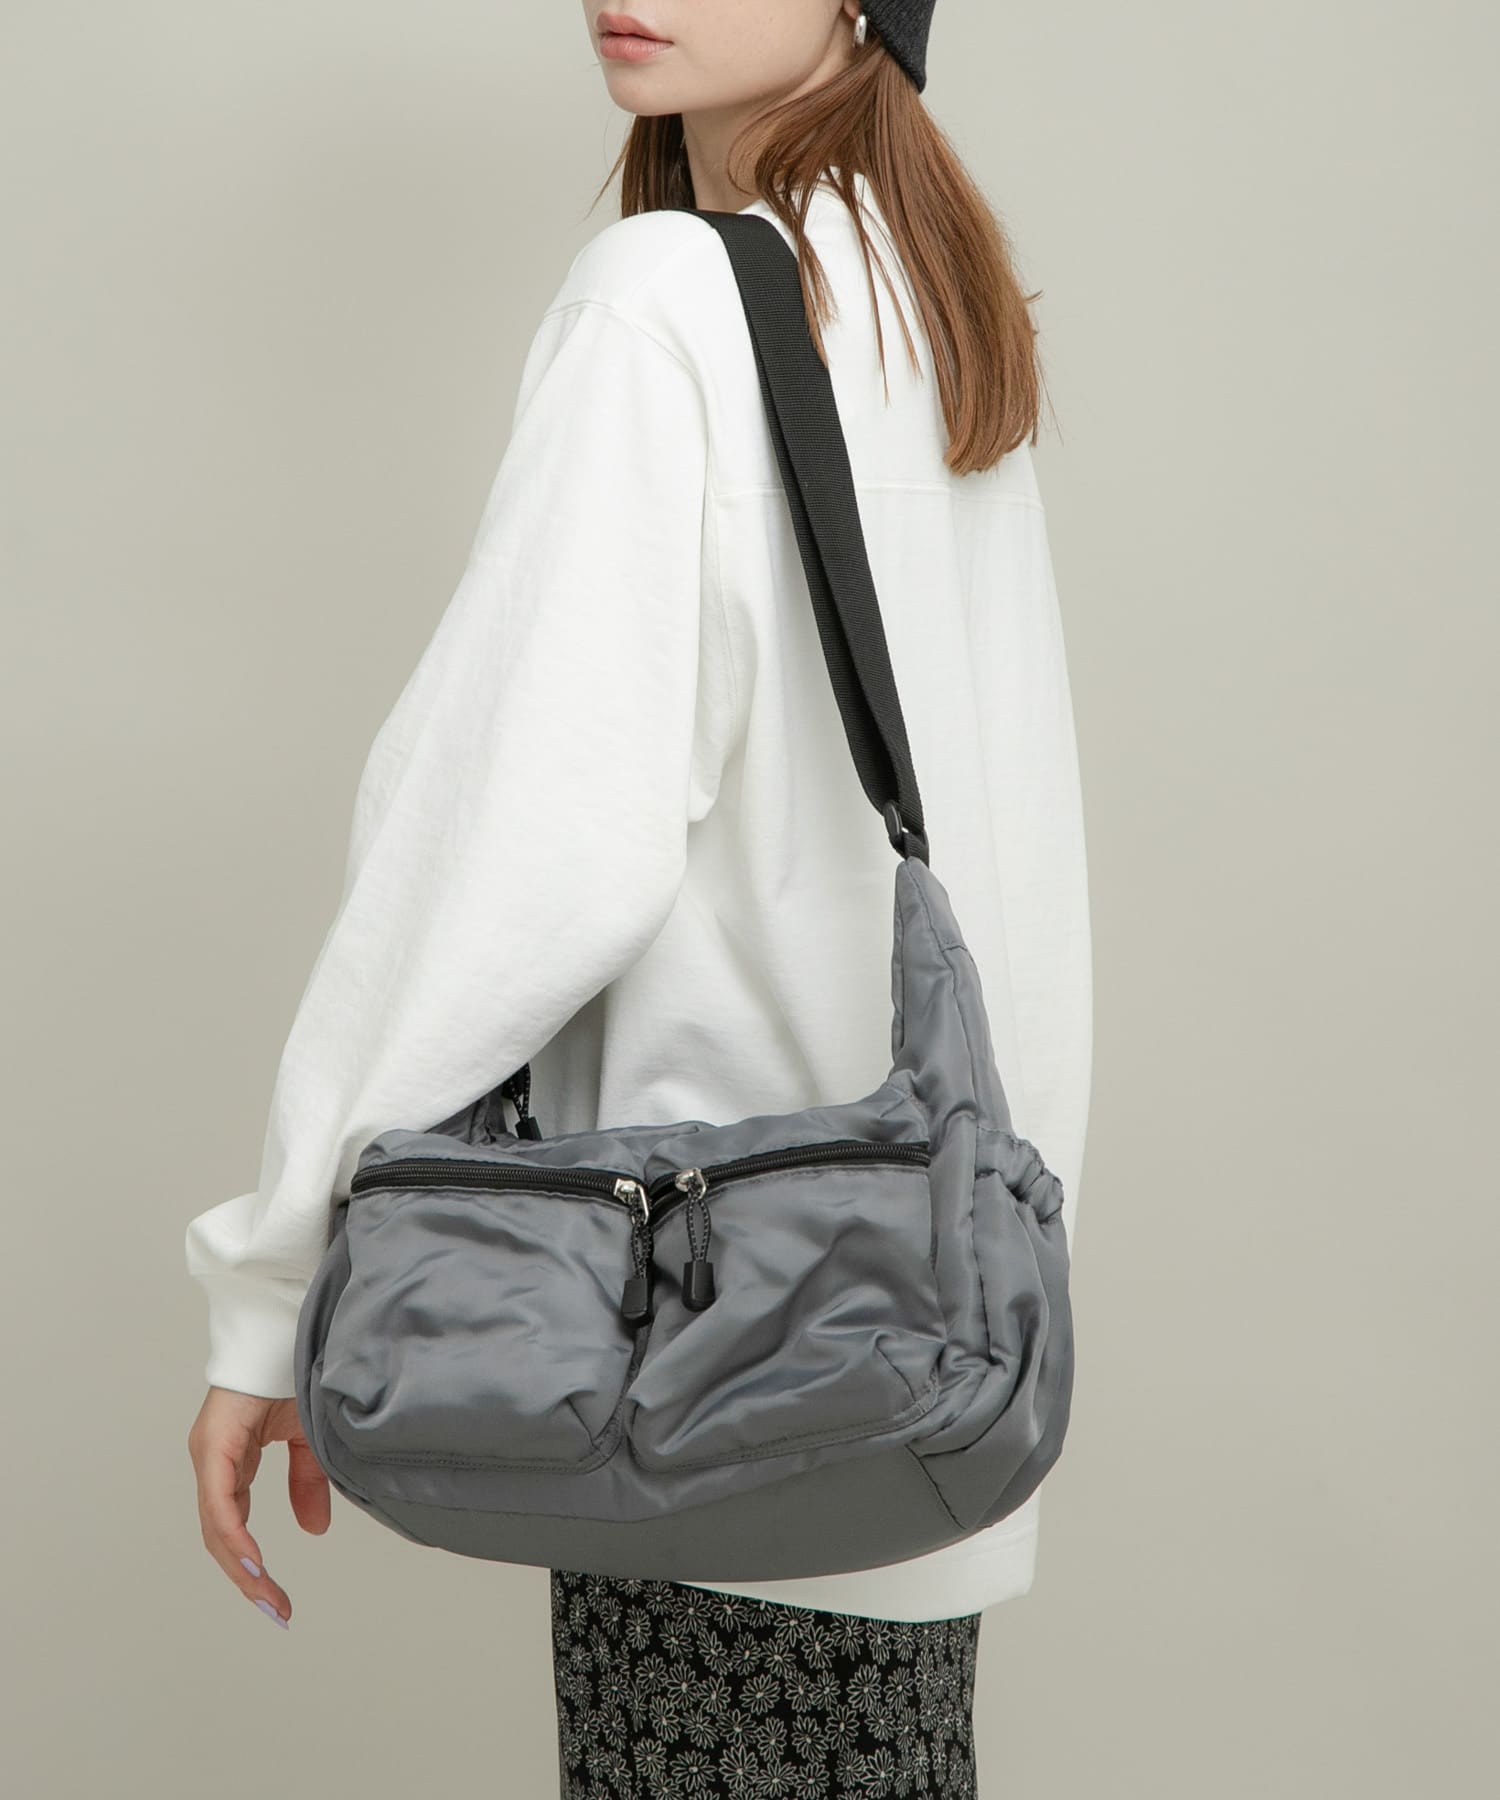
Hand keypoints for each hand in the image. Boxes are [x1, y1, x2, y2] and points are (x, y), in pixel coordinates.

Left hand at [187, 1386, 330, 1627]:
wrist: (282, 1329)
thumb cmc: (289, 1373)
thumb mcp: (307, 1438)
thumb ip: (307, 1482)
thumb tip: (313, 1530)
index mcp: (231, 1462)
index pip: (234, 1527)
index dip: (253, 1566)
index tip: (278, 1600)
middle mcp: (213, 1463)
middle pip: (221, 1537)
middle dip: (248, 1579)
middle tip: (277, 1611)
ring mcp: (209, 1455)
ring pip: (216, 1527)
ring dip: (241, 1567)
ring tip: (266, 1597)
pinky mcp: (213, 1447)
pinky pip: (220, 1503)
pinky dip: (234, 1536)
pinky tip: (251, 1563)